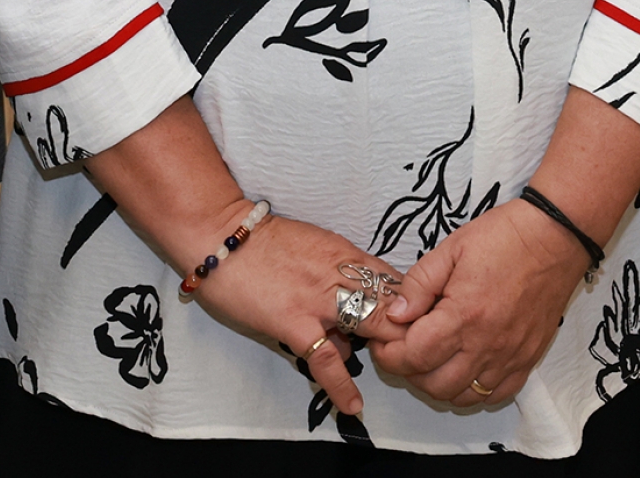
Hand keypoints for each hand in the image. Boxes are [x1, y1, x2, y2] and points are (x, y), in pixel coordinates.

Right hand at [189, 213, 407, 418]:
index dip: (414, 308)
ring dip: (387, 351)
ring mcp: (320, 300)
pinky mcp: (295, 323)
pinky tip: (355, 406)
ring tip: (396, 375)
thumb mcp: (312, 248)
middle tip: (419, 355)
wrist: (219, 234)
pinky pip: (327, 359)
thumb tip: (348, 328)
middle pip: (395, 305)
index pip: (396, 282)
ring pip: (373, 326)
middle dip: (413, 331)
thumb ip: (337, 281)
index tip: (420, 329)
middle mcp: (341, 273)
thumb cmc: (261, 242)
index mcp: (346, 253)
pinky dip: (343, 386)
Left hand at [364, 200, 590, 404]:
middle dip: (409, 371)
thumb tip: (396, 314)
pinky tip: (463, 367)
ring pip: (463, 396)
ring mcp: (510, 356)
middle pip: (435, 384)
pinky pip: (495, 395)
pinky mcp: (527, 360)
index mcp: (464, 315)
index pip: (414, 356)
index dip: (389, 355)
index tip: (382, 343)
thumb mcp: (450, 249)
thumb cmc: (503, 238)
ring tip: (431, 358)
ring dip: (438, 383)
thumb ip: (418, 284)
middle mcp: (487, 344)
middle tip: (402, 349)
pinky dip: (473, 390)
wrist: (555, 238)